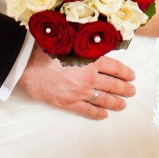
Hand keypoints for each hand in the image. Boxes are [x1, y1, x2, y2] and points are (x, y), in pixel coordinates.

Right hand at [17, 47, 136, 120]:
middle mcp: (89, 77)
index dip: (125, 72)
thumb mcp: (69, 42)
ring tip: (123, 105)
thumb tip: (94, 42)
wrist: (27, 66)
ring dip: (115, 102)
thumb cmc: (45, 51)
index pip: (114, 67)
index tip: (131, 76)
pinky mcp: (69, 103)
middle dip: (124, 88)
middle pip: (113, 84)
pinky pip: (88, 111)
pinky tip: (103, 115)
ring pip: (104, 99)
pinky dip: (97, 113)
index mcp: (90, 60)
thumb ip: (83, 45)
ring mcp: (80, 91)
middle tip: (131, 91)